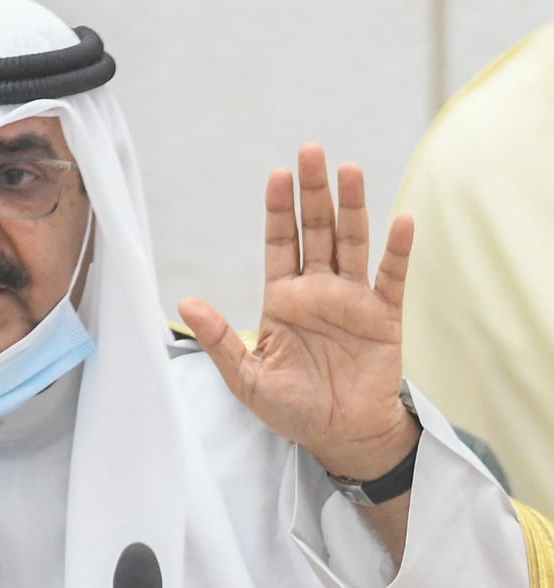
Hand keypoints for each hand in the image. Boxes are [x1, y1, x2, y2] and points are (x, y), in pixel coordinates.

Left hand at [179, 144, 417, 478]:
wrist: (340, 436)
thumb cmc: (291, 407)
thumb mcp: (246, 377)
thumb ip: (220, 338)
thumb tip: (186, 303)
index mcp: (283, 299)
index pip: (280, 242)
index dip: (279, 209)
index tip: (277, 174)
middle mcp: (318, 290)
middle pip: (317, 230)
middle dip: (313, 192)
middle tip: (311, 151)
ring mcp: (353, 300)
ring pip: (353, 242)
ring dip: (353, 206)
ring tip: (349, 169)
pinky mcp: (384, 317)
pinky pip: (392, 277)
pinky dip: (397, 250)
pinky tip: (402, 220)